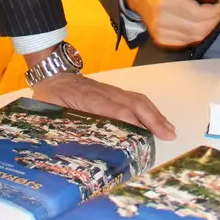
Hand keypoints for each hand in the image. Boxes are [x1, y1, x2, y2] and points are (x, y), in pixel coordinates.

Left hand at [32, 72, 175, 139]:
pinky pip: (135, 98)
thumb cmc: (50, 96)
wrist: (52, 73)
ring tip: (169, 129)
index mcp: (89, 100)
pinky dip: (149, 108)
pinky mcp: (113, 91)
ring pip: (137, 100)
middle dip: (153, 119)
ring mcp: (111, 91)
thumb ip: (65, 124)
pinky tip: (156, 118)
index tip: (144, 137)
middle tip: (168, 135)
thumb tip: (73, 146)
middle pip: (134, 104)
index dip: (131, 123)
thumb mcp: (51, 111)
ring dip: (155, 114)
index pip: (115, 110)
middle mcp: (105, 93)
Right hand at [124, 0, 219, 48]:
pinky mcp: (160, 40)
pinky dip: (196, 34)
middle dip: (214, 20)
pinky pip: (186, 42)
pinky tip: (197, 24)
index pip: (199, 14)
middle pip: (199, 28)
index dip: (216, 11)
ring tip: (209, 16)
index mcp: (167, 2)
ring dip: (207, 28)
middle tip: (217, 10)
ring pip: (194, 37)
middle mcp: (162, 20)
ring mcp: (160, 33)